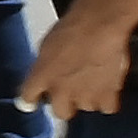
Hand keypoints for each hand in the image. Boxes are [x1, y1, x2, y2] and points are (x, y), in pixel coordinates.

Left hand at [22, 3, 136, 122]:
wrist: (99, 25)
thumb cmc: (72, 27)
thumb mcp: (47, 44)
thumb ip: (44, 64)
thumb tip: (46, 70)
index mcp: (41, 76)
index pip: (28, 98)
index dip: (31, 100)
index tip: (34, 100)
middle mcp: (60, 91)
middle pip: (60, 112)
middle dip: (65, 104)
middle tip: (73, 91)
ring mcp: (84, 96)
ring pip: (86, 107)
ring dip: (89, 98)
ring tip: (95, 82)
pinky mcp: (107, 96)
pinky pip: (107, 107)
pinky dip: (108, 100)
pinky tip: (109, 87)